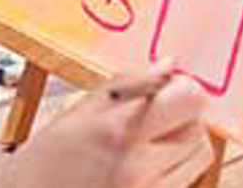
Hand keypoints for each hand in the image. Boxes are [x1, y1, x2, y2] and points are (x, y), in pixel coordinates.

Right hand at [0, 63, 212, 187]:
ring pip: (198, 156)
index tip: (167, 89)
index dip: (181, 88)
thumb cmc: (42, 166)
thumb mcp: (76, 112)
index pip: (189, 98)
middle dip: (183, 115)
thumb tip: (167, 65)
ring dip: (182, 143)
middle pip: (199, 127)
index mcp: (119, 131)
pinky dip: (173, 170)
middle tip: (158, 116)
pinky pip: (184, 181)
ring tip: (150, 143)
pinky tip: (144, 166)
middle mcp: (139, 166)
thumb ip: (128, 84)